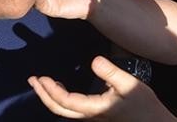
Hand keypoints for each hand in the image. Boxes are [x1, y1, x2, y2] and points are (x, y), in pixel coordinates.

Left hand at [29, 56, 175, 120]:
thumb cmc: (144, 106)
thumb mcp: (131, 85)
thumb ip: (112, 72)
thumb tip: (94, 60)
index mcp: (95, 109)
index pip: (65, 101)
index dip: (50, 90)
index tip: (40, 77)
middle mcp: (90, 116)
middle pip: (59, 109)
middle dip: (43, 95)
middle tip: (32, 79)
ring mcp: (92, 118)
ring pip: (64, 111)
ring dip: (50, 97)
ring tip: (41, 83)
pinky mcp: (96, 115)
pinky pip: (72, 110)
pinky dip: (60, 99)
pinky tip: (61, 89)